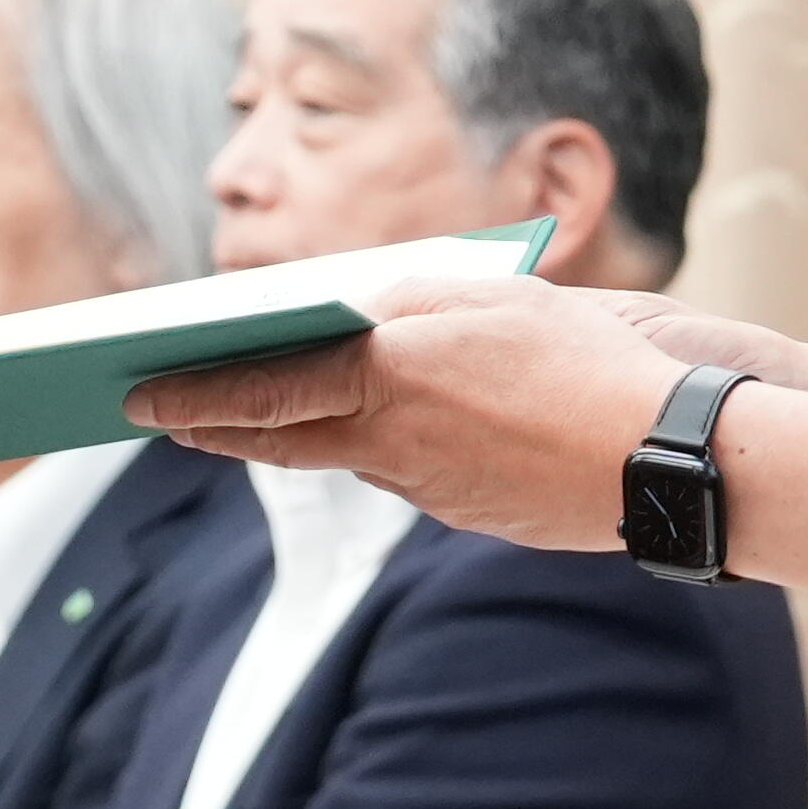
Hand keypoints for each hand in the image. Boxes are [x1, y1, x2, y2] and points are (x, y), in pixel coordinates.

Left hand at [122, 255, 720, 547]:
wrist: (668, 458)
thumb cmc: (587, 357)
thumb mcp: (491, 295)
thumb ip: (409, 299)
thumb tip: (352, 315)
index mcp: (393, 374)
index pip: (267, 386)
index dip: (195, 393)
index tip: (139, 397)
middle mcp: (395, 440)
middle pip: (282, 437)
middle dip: (213, 425)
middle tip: (154, 415)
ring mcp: (429, 487)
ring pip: (341, 456)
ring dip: (286, 438)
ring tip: (237, 421)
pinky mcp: (466, 513)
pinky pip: (403, 473)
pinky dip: (370, 449)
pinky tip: (369, 432)